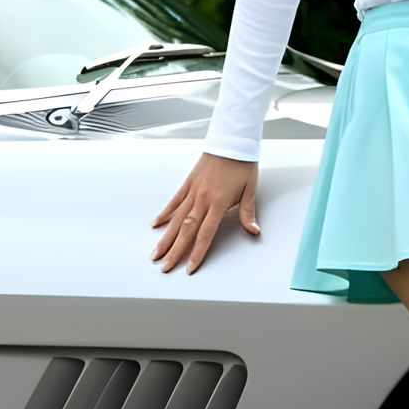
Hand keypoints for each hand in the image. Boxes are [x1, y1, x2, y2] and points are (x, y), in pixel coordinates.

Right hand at [151, 152, 260, 273]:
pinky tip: (156, 224)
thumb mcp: (250, 190)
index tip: (189, 268)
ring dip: (165, 238)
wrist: (232, 141)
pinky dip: (165, 213)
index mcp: (219, 203)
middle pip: (186, 231)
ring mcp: (193, 191)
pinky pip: (174, 201)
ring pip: (176, 219)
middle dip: (175, 252)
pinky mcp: (188, 183)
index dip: (197, 253)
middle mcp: (202, 199)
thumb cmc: (242, 164)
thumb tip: (254, 230)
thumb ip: (248, 212)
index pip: (205, 234)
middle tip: (164, 267)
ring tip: (155, 253)